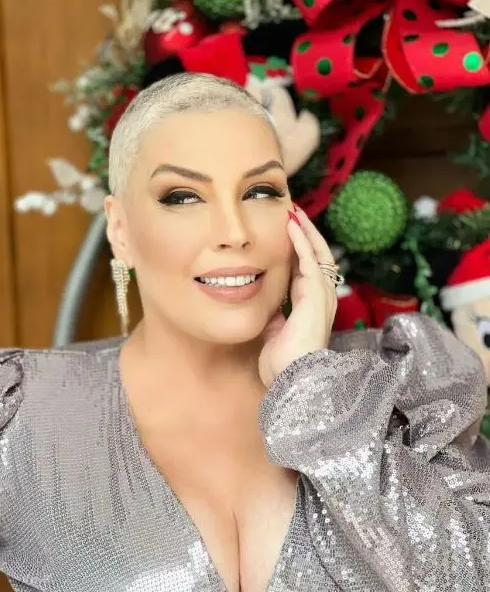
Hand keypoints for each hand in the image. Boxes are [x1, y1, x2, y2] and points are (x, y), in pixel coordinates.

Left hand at [258, 205, 337, 387]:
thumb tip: (269, 306)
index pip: (307, 271)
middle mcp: (321, 298)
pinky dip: (301, 240)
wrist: (292, 379)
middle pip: (318, 257)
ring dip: (306, 231)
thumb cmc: (283, 363)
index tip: (286, 235)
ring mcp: (322, 295)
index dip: (298, 252)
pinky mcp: (316, 294)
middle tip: (294, 214)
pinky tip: (292, 225)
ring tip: (294, 212)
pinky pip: (309, 260)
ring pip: (318, 253)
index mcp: (311, 307)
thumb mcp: (275, 333)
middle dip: (306, 235)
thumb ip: (275, 316)